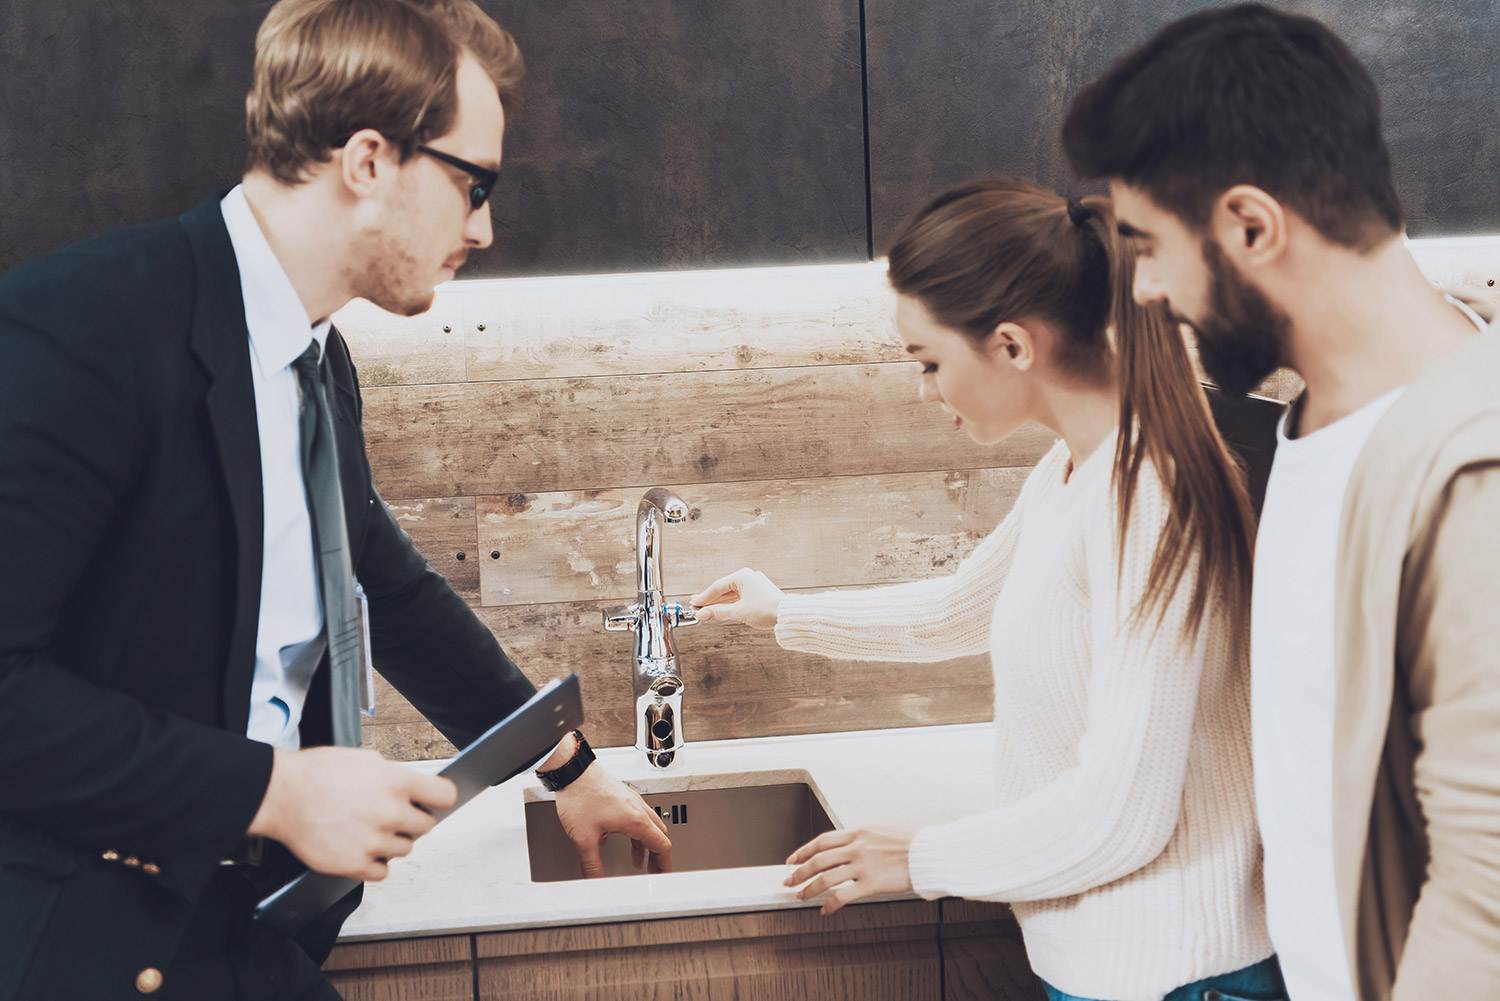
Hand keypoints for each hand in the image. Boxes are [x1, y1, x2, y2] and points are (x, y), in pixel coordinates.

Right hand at [248, 747, 456, 881]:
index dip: (440, 798)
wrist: (282, 795)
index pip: (444, 796)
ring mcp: (373, 841)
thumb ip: (395, 776)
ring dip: (392, 841)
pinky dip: (374, 863)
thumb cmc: (318, 773)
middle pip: (426, 826)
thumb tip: (414, 787)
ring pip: (405, 849)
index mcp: (396, 782)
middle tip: (393, 814)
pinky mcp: (354, 865)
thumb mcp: (366, 759)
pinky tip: (362, 848)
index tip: (435, 801)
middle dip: (413, 819)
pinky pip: (382, 872)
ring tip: (369, 828)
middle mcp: (389, 813)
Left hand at [554, 761, 672, 876]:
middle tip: (654, 871)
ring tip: (638, 859)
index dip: (665, 864)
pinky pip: (637, 817)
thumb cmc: (579, 797)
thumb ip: (591, 865)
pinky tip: (619, 839)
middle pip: (660, 835)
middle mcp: (638, 808)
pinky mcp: (622, 796)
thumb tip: (596, 881)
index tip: (663, 875)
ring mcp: (631, 800)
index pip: (662, 846)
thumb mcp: (584, 839)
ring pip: (649, 825)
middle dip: (658, 856)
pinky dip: (635, 833)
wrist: (572, 771)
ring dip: (646, 845)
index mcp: (636, 820)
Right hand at [689, 568, 784, 628]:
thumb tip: (703, 614)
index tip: (695, 604)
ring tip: (707, 610)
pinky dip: (730, 604)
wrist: (787, 616)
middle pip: (724, 590)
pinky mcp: (759, 594)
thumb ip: (718, 612)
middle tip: (697, 606)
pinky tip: (722, 610)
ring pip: (732, 595)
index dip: (704, 597)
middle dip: (710, 600)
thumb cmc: (767, 609)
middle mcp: (749, 577)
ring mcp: (755, 585)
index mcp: (743, 576)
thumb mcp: (738, 612)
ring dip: (719, 603)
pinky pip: (740, 598)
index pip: (717, 587)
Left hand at [783, 826, 916, 914]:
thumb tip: (859, 841)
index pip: (822, 841)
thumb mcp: (886, 830)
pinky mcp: (871, 883)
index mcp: (859, 832)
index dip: (804, 851)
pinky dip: (830, 904)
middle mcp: (856, 847)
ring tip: (801, 897)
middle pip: (818, 860)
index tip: (792, 859)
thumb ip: (868, 837)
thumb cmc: (915, 841)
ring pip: (826, 878)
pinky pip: (843, 896)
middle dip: (799, 872)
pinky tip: (825, 911)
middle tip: (788, 881)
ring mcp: (862, 865)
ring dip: (809, 889)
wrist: (932, 852)